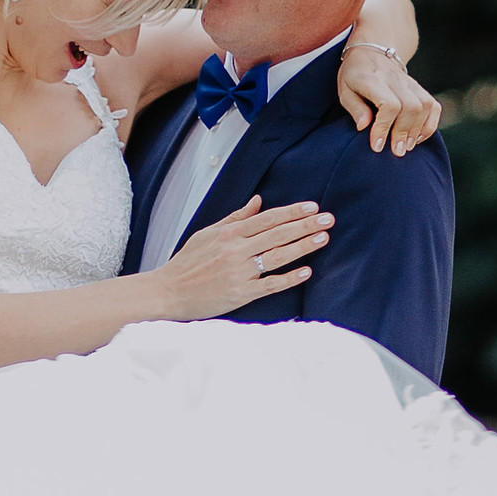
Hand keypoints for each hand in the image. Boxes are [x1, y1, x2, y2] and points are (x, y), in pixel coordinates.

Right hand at [158, 198, 332, 319]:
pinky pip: (269, 285)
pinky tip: (306, 272)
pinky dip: (288, 278)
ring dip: (303, 246)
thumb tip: (258, 201)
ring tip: (323, 238)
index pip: (267, 218)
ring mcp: (239, 272)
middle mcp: (236, 250)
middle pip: (278, 234)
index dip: (292, 212)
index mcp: (229, 234)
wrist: (167, 292)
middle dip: (305, 225)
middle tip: (329, 219)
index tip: (312, 208)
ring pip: (277, 256)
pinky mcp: (240, 294)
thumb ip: (235, 218)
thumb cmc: (187, 263)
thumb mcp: (208, 234)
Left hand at [337, 38, 441, 155]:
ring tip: (407, 146)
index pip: (388, 104)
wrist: (371, 51)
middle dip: (403, 133)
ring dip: (418, 130)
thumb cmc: (354, 75)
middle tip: (396, 151)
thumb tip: (364, 126)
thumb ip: (354, 108)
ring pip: (424, 106)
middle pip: (410, 107)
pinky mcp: (418, 87)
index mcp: (373, 79)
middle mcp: (394, 79)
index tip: (377, 146)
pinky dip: (430, 124)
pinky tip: (418, 137)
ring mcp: (409, 82)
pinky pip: (433, 105)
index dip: (384, 127)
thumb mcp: (345, 90)